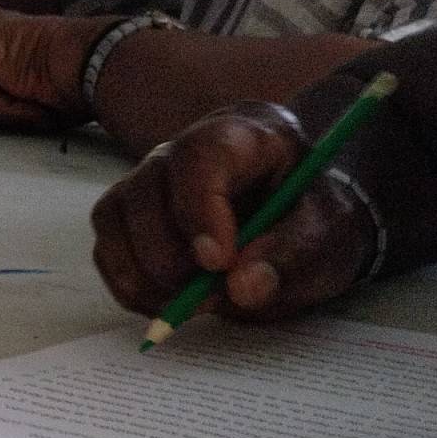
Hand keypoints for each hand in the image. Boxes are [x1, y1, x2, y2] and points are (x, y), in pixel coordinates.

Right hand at [90, 103, 373, 321]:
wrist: (302, 224)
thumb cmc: (317, 221)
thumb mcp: (330, 238)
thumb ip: (291, 257)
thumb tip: (242, 287)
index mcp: (246, 134)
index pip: (201, 154)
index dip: (199, 209)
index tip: (218, 264)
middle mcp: (186, 146)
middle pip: (146, 188)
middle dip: (169, 258)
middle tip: (209, 297)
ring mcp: (152, 177)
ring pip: (113, 217)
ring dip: (144, 275)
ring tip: (193, 303)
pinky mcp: (131, 214)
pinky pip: (106, 248)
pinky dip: (130, 286)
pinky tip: (169, 302)